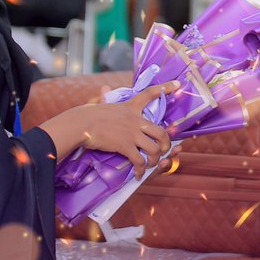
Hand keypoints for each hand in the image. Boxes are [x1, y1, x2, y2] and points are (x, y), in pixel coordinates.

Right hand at [43, 83, 176, 179]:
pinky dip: (141, 170)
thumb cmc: (89, 114)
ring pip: (154, 149)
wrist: (81, 124)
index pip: (150, 93)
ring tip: (151, 164)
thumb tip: (104, 88)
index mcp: (131, 107)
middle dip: (166, 144)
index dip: (166, 88)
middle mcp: (135, 120)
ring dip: (154, 160)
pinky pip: (139, 161)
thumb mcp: (103, 104)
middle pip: (161, 132)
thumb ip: (107, 98)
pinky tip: (139, 175)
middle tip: (164, 150)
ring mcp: (132, 133)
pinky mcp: (125, 146)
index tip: (178, 85)